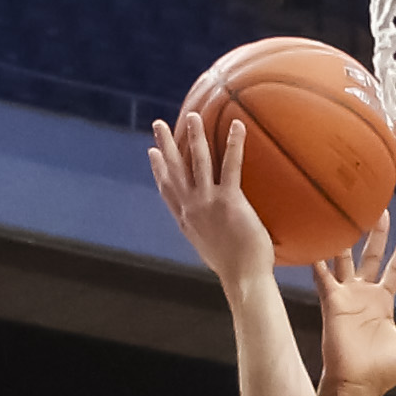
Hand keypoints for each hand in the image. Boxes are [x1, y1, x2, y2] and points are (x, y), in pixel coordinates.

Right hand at [148, 114, 276, 294]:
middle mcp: (193, 209)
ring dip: (194, 137)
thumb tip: (219, 235)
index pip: (168, 191)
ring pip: (199, 162)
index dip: (159, 171)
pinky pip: (231, 166)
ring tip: (193, 116)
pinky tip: (237, 125)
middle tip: (158, 124)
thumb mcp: (214, 251)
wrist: (243, 279)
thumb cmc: (236, 271)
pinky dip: (234, 144)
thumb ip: (211, 236)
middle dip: (166, 145)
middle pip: (175, 171)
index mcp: (187, 222)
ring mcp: (208, 203)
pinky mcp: (229, 201)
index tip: (152, 153)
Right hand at [315, 218, 395, 395]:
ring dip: (345, 238)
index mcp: (383, 304)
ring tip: (346, 211)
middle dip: (376, 234)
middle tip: (379, 209)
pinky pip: (323, 275)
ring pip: (345, 259)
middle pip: (371, 256)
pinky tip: (316, 238)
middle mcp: (364, 296)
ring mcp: (346, 297)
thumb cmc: (383, 372)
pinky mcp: (331, 302)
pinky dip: (318, 258)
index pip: (395, 271)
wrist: (357, 386)